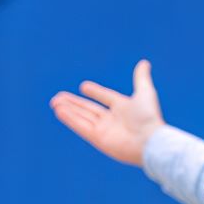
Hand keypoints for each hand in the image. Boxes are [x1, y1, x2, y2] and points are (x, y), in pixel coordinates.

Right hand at [50, 60, 164, 165]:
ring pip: (82, 117)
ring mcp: (104, 130)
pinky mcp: (98, 139)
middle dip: (73, 103)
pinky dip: (70, 119)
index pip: (105, 98)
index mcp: (122, 108)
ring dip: (68, 110)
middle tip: (58, 97)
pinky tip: (60, 111)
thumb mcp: (145, 92)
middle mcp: (112, 120)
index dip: (95, 92)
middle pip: (89, 109)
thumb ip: (141, 78)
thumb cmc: (148, 117)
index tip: (83, 87)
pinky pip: (81, 127)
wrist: (148, 140)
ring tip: (54, 102)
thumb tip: (144, 62)